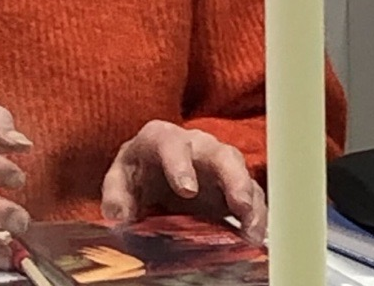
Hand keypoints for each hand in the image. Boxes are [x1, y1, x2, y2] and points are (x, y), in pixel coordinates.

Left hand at [100, 120, 266, 244]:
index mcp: (162, 138)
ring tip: (252, 228)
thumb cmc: (138, 172)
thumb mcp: (120, 180)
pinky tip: (256, 235)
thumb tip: (118, 215)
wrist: (154, 172)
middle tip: (239, 204)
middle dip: (231, 177)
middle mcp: (195, 145)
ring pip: (240, 171)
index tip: (187, 189)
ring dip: (249, 198)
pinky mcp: (234, 185)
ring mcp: (218, 163)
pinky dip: (257, 214)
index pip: (171, 143)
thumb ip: (116, 195)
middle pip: (218, 152)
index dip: (180, 164)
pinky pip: (252, 194)